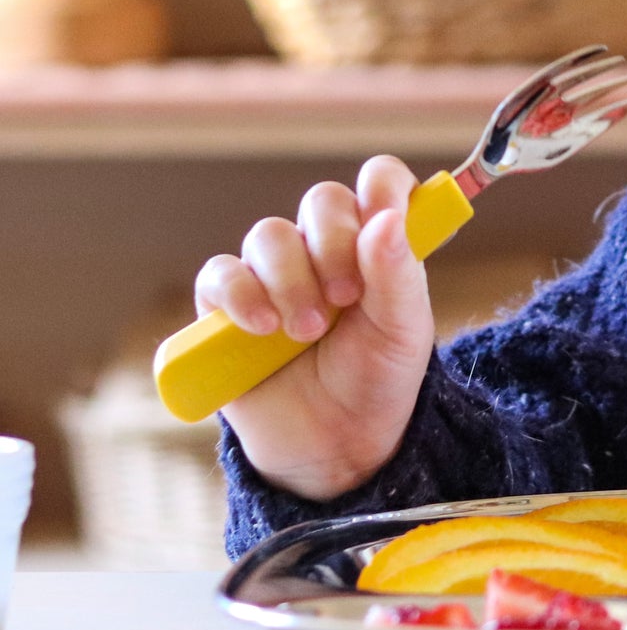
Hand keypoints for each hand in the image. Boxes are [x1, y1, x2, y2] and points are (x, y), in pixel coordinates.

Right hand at [193, 156, 433, 500]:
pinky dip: (239, 295)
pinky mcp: (226, 309)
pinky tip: (263, 328)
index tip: (385, 216)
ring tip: (308, 330)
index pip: (378, 183)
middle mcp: (324, 250)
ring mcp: (273, 276)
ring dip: (290, 279)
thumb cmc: (377, 379)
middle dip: (332, 243)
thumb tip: (388, 217)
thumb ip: (397, 273)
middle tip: (346, 296)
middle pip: (321, 201)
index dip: (382, 187)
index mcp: (376, 245)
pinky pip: (218, 275)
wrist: (336, 446)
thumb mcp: (404, 331)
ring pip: (268, 236)